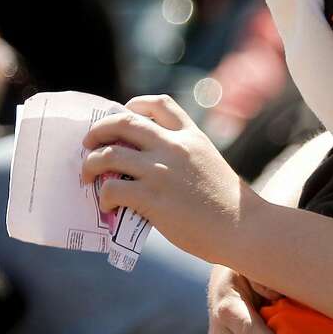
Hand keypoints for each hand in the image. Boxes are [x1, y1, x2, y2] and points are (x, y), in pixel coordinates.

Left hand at [81, 94, 257, 263]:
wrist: (244, 228)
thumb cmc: (233, 207)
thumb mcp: (212, 167)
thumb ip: (185, 160)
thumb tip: (151, 171)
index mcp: (192, 137)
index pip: (159, 104)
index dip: (135, 105)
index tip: (124, 114)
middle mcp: (174, 147)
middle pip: (123, 122)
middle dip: (98, 131)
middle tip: (89, 144)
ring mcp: (161, 171)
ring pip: (108, 154)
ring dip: (90, 164)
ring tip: (88, 177)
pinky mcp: (152, 197)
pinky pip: (112, 189)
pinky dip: (104, 197)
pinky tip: (108, 206)